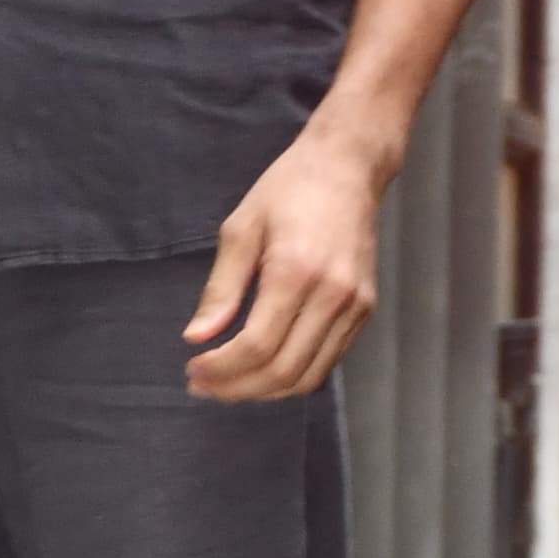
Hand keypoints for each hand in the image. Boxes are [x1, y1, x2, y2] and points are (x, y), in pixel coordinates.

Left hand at [183, 122, 391, 402]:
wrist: (348, 167)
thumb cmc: (288, 189)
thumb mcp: (241, 229)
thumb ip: (220, 289)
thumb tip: (195, 337)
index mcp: (296, 271)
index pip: (257, 346)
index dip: (221, 369)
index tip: (193, 370)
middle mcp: (333, 295)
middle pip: (283, 370)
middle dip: (237, 388)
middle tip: (203, 385)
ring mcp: (355, 306)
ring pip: (308, 376)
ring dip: (264, 390)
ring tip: (228, 384)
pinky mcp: (365, 310)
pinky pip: (327, 361)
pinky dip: (292, 375)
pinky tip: (263, 367)